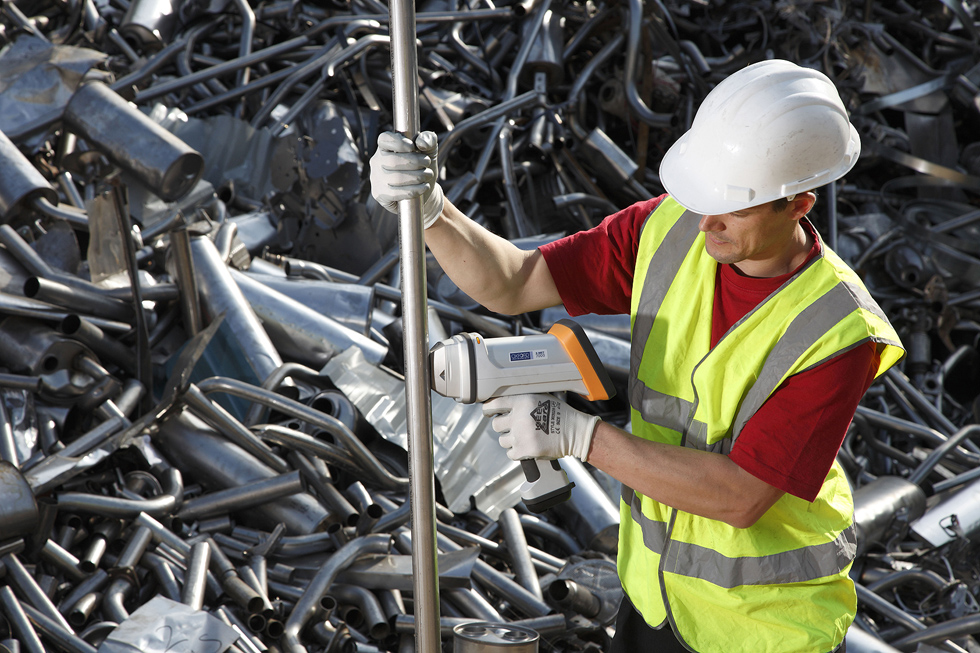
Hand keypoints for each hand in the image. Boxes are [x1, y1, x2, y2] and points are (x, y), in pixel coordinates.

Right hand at [369, 130, 444, 227]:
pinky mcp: (379, 194)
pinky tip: (424, 187)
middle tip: (427, 162)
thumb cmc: (422, 167)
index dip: (398, 142)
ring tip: (427, 175)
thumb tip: (422, 142)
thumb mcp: (429, 151)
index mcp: (385, 146)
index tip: (412, 147)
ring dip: (417, 176)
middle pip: (392, 160)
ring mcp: (376, 178)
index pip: (384, 139)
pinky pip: (396, 193)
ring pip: (396, 178)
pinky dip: (414, 190)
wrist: (423, 190)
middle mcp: (377, 161)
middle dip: (415, 161)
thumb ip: (429, 140)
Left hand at [482, 394, 599, 461]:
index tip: (488, 412)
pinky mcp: (524, 450)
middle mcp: (518, 417)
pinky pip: (510, 453)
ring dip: (510, 440)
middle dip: (503, 427)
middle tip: (513, 428)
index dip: (488, 409)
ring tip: (523, 438)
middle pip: (495, 425)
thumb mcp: (542, 398)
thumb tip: (504, 405)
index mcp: (522, 401)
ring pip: (502, 440)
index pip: (493, 404)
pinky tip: (526, 447)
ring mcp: (520, 435)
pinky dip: (516, 452)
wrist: (575, 432)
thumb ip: (522, 401)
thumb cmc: (561, 415)